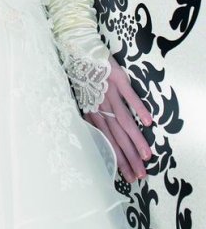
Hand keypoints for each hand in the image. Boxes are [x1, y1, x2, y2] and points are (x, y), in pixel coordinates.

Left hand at [83, 54, 152, 183]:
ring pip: (124, 122)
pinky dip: (139, 109)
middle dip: (129, 158)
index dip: (118, 160)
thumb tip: (100, 138)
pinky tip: (148, 122)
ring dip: (136, 140)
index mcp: (93, 113)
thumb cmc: (83, 76)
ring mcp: (110, 94)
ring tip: (146, 156)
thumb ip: (93, 117)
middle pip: (117, 137)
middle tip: (141, 175)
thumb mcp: (84, 99)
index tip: (129, 177)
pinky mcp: (118, 81)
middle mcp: (101, 107)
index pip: (107, 142)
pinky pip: (130, 97)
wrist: (80, 51)